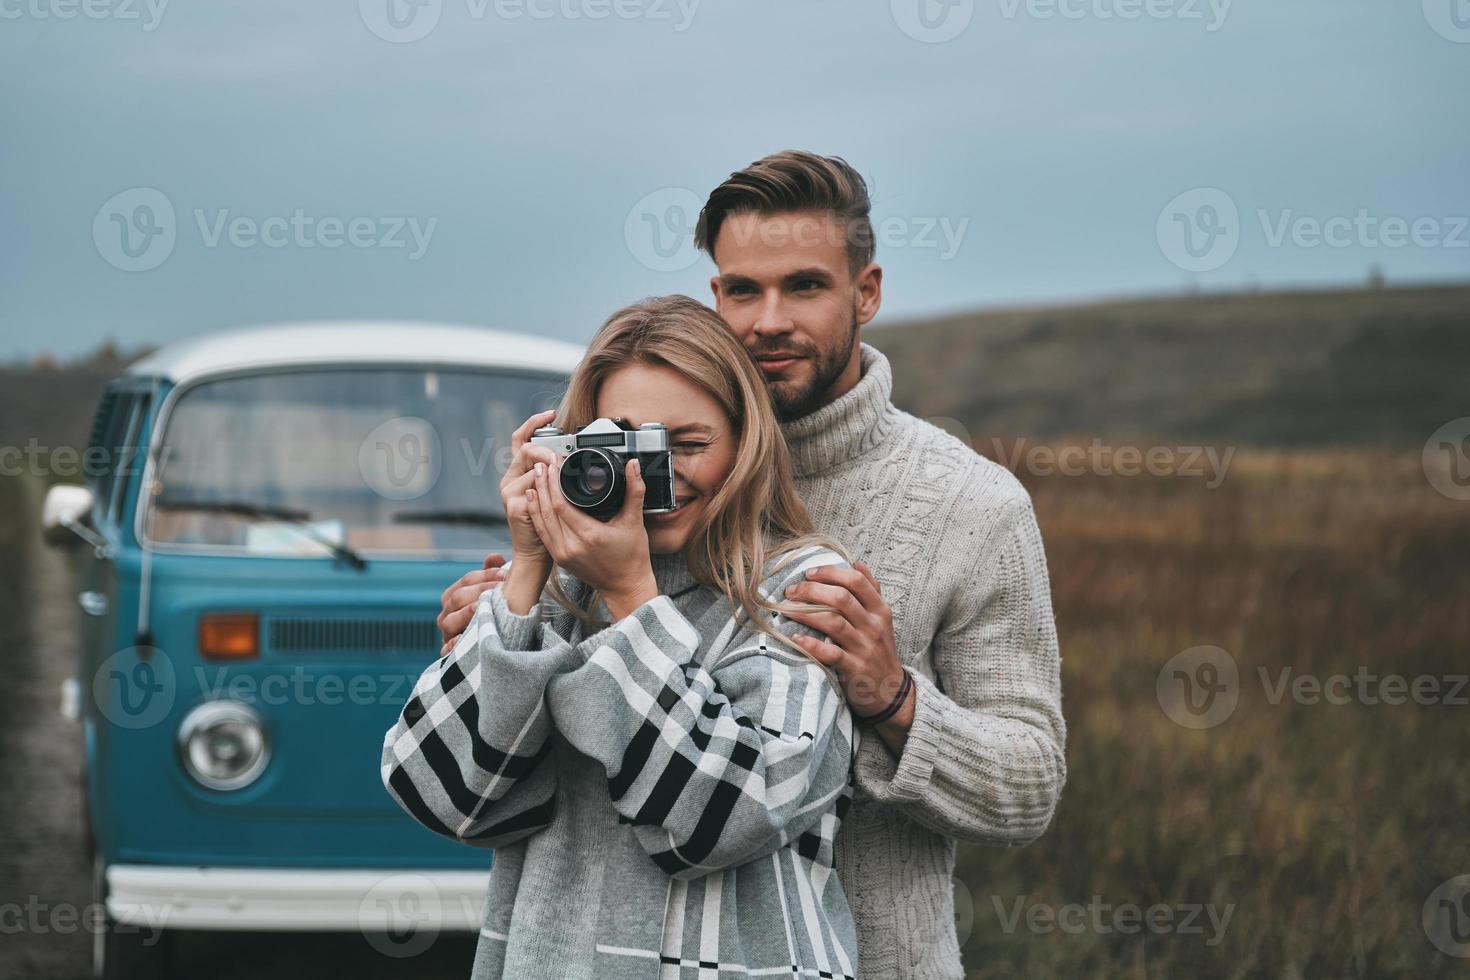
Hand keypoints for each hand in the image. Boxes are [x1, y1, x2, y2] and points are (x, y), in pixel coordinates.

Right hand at [437, 553, 506, 656]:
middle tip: (501, 589)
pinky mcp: (449, 654)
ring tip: (483, 608)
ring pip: (449, 621)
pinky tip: (466, 638)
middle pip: (458, 598)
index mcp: (454, 596)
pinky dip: (454, 644)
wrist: (493, 647)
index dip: (485, 575)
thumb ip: (491, 574)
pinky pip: (447, 650)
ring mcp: (447, 634)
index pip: (466, 580)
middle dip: (480, 591)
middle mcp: (447, 614)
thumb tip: (494, 557)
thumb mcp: (492, 594)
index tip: (505, 574)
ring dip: (466, 614)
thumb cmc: (492, 615)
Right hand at [499, 410, 562, 569]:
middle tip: (561, 455)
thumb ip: (557, 474)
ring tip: (563, 470)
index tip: (550, 414)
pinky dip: (548, 485)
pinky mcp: (515, 506)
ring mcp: (510, 493)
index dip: (533, 424)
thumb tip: (572, 455)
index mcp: (519, 473)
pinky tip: (559, 488)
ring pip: (531, 466)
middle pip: (525, 449)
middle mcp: (510, 480)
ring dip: (550, 465)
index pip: (520, 440)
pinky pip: (533, 488)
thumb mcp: (554, 494)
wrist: (538, 556)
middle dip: (545, 448)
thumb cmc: (550, 525)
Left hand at [524, 453, 657, 619]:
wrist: (626, 587)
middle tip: (542, 464)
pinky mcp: (559, 558)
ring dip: (536, 498)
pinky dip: (537, 515)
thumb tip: (633, 466)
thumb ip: (635, 491)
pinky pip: (543, 532)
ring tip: (535, 477)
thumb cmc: (633, 558)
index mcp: (589, 536)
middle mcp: (571, 546)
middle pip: (547, 510)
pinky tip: (535, 501)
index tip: (555, 464)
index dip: (554, 482)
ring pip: (541, 521)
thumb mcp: (635, 522)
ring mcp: (562, 554)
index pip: (561, 504)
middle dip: (543, 485)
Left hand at [782, 561, 907, 721]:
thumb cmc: (879, 650)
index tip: (809, 572)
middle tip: (791, 591)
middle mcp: (873, 626)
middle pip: (842, 599)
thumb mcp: (882, 619)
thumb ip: (871, 590)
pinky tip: (795, 638)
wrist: (890, 691)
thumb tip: (856, 563)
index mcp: (879, 610)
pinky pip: (831, 654)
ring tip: (786, 608)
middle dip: (812, 590)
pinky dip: (812, 645)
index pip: (857, 581)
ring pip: (834, 623)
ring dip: (807, 613)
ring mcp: (864, 648)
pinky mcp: (854, 669)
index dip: (830, 573)